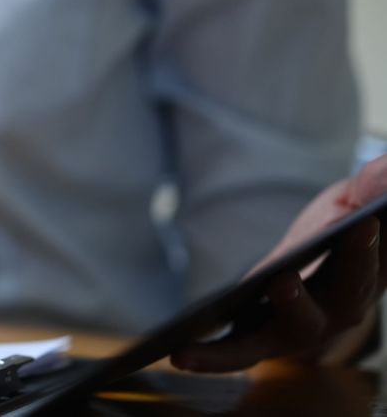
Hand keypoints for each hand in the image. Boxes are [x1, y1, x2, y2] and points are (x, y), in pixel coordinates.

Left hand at [172, 156, 386, 371]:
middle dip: (303, 299)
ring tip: (199, 346)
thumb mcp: (364, 192)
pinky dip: (213, 357)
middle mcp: (340, 310)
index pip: (367, 270)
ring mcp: (301, 324)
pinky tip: (177, 354)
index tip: (362, 225)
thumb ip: (377, 185)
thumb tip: (374, 190)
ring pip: (276, 341)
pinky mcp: (264, 326)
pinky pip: (241, 350)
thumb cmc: (356, 212)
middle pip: (325, 312)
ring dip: (240, 349)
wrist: (335, 235)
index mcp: (371, 276)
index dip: (364, 253)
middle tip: (283, 282)